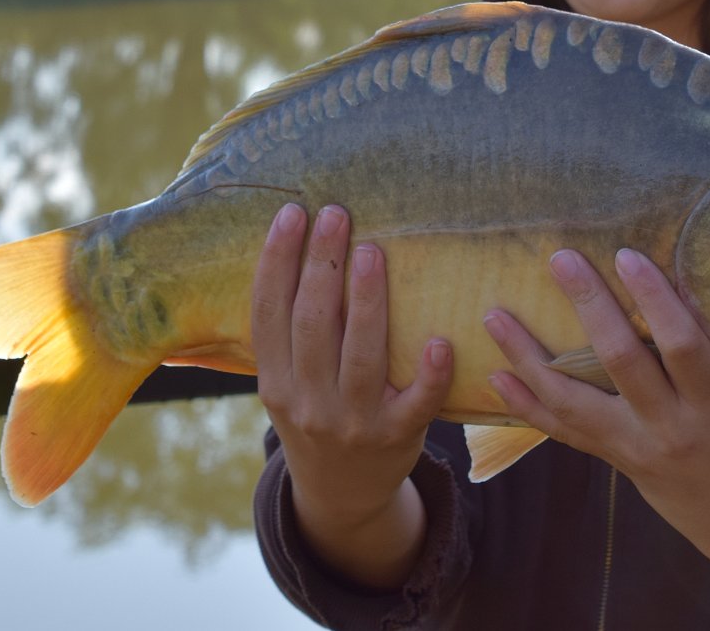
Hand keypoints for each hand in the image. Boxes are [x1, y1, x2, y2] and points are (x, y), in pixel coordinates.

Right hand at [252, 203, 453, 588]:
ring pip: (360, 354)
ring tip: (373, 250)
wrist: (342, 495)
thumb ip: (287, 334)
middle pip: (312, 324)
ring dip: (367, 300)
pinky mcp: (399, 436)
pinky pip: (417, 403)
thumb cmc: (316, 415)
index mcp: (275, 383)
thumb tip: (300, 244)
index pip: (269, 313)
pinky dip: (429, 374)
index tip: (291, 214)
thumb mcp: (285, 385)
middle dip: (322, 264)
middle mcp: (308, 402)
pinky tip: (441, 341)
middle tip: (335, 213)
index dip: (276, 261)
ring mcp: (354, 422)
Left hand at [484, 248, 709, 630]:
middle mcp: (671, 429)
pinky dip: (525, 404)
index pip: (684, 347)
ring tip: (493, 316)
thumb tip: (707, 271)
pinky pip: (562, 432)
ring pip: (572, 402)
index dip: (656, 301)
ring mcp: (635, 448)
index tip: (628, 255)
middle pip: (620, 363)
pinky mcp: (613, 459)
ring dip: (528, 358)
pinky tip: (495, 375)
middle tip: (560, 259)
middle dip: (589, 306)